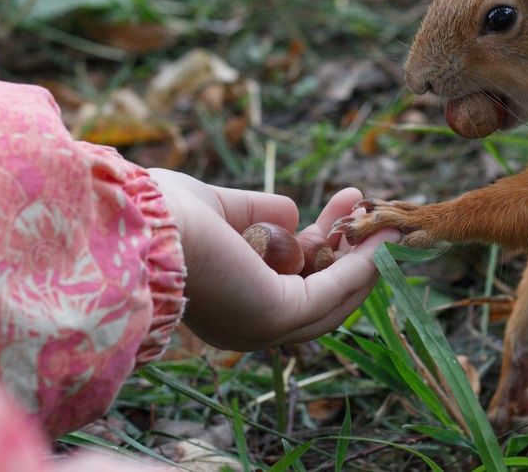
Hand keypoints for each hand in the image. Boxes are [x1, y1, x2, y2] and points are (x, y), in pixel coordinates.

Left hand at [148, 169, 400, 350]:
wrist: (137, 223)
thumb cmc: (163, 214)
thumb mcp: (220, 209)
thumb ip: (258, 213)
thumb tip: (292, 212)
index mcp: (231, 301)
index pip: (290, 280)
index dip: (321, 242)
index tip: (342, 204)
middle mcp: (249, 321)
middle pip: (317, 291)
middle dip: (348, 250)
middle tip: (368, 208)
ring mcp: (263, 323)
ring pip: (331, 297)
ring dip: (365, 261)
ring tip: (390, 224)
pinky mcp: (278, 315)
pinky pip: (331, 292)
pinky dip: (360, 267)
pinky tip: (380, 240)